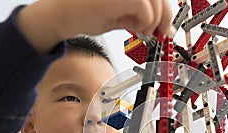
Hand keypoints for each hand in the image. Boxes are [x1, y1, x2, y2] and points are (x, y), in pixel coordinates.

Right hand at [17, 0, 171, 52]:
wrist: (61, 16)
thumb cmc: (87, 14)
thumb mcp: (121, 14)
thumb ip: (141, 15)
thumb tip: (162, 25)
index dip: (165, 9)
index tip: (165, 25)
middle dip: (164, 17)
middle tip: (160, 33)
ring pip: (156, 4)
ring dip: (152, 22)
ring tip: (139, 31)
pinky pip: (146, 10)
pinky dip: (144, 24)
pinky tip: (134, 29)